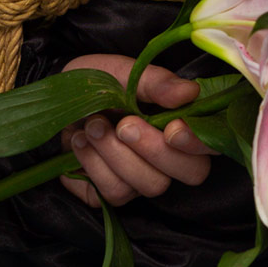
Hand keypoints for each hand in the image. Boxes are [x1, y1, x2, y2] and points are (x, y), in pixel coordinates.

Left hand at [59, 53, 214, 208]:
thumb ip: (157, 83)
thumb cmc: (98, 83)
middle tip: (124, 125)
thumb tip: (190, 92)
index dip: (198, 143)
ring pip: (150, 184)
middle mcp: (169, 158)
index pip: (211, 145)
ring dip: (116, 153)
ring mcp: (142, 180)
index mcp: (181, 124)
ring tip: (92, 125)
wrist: (56, 99)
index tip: (172, 128)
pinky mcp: (112, 194)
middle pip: (190, 173)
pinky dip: (94, 164)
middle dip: (154, 149)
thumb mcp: (124, 72)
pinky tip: (80, 141)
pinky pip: (115, 193)